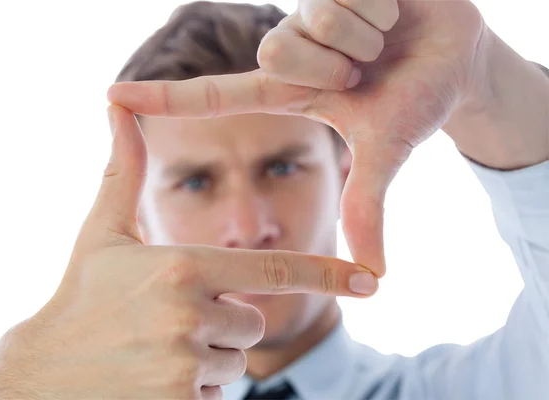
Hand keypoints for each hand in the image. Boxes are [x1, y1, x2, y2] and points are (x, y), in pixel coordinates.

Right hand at [0, 106, 373, 399]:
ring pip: (233, 363)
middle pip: (249, 323)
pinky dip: (193, 391)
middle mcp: (188, 314)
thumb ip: (124, 172)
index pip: (274, 270)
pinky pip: (215, 397)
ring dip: (205, 359)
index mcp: (181, 265)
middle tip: (166, 323)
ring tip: (152, 352)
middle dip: (221, 323)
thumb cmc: (79, 296)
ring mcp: (183, 365)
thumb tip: (117, 108)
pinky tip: (151, 380)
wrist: (39, 372)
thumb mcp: (103, 232)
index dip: (326, 273)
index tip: (369, 279)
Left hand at [107, 0, 486, 276]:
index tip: (112, 98)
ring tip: (382, 45)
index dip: (165, 100)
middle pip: (277, 52)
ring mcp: (309, 13)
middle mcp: (289, 50)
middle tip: (366, 73)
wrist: (458, 58)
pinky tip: (392, 13)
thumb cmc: (416, 101)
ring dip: (363, 41)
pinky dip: (380, 9)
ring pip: (313, 21)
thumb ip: (367, 205)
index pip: (214, 96)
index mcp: (289, 92)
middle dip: (336, 68)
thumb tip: (374, 275)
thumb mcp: (385, 152)